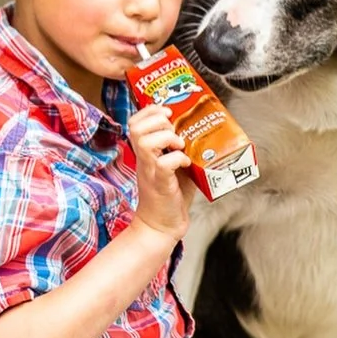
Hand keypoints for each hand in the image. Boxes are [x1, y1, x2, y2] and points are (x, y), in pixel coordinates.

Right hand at [127, 104, 194, 241]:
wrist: (161, 226)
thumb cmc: (170, 196)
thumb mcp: (174, 166)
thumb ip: (180, 149)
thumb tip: (201, 130)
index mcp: (145, 153)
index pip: (135, 122)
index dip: (149, 111)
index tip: (167, 112)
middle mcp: (144, 160)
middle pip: (136, 127)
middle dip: (158, 120)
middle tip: (174, 130)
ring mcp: (150, 172)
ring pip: (145, 142)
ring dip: (166, 138)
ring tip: (180, 145)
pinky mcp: (160, 185)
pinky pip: (163, 164)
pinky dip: (177, 159)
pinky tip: (186, 162)